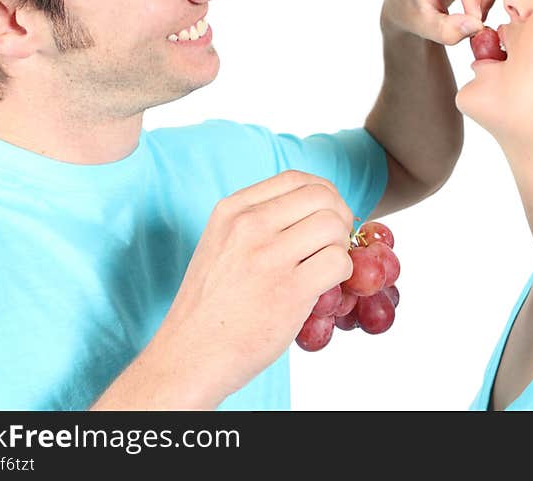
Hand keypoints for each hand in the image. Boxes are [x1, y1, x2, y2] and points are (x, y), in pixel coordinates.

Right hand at [154, 170, 355, 406]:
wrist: (189, 355)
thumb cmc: (210, 304)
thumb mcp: (221, 243)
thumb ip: (258, 221)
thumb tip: (315, 207)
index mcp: (232, 210)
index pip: (294, 178)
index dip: (322, 193)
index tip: (325, 214)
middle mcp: (249, 226)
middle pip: (322, 196)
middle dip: (339, 216)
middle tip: (335, 241)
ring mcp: (269, 258)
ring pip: (334, 226)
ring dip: (341, 245)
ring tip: (327, 264)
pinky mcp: (290, 291)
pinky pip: (339, 262)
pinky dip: (343, 272)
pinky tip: (325, 285)